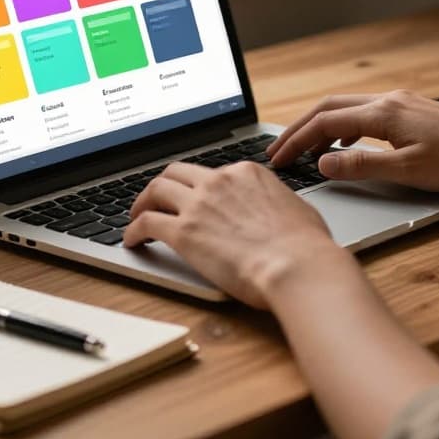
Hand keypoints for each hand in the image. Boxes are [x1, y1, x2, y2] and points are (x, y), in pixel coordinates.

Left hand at [123, 161, 347, 307]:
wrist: (297, 266)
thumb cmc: (306, 246)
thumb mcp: (296, 209)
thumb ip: (276, 204)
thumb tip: (276, 212)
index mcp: (246, 173)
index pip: (210, 172)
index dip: (196, 186)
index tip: (192, 197)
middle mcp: (219, 181)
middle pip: (176, 172)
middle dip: (162, 185)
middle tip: (155, 200)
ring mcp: (199, 204)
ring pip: (155, 190)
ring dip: (142, 203)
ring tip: (137, 217)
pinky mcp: (183, 232)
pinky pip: (146, 223)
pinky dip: (133, 230)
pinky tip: (132, 241)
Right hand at [267, 90, 438, 191]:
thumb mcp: (408, 171)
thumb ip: (361, 167)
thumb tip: (323, 164)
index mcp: (384, 112)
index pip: (325, 123)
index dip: (296, 141)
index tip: (278, 159)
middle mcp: (389, 100)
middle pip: (330, 108)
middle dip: (301, 129)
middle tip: (281, 152)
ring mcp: (402, 102)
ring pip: (348, 108)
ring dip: (323, 129)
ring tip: (308, 154)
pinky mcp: (412, 110)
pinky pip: (366, 113)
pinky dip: (346, 128)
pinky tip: (347, 147)